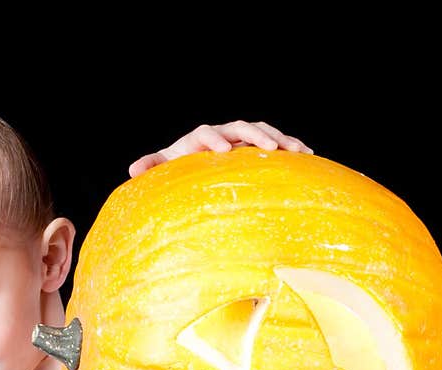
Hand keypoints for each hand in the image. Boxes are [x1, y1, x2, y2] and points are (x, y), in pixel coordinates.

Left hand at [128, 120, 312, 177]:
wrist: (196, 164)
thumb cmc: (179, 170)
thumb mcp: (164, 169)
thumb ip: (151, 167)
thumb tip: (132, 170)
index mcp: (200, 137)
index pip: (207, 132)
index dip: (215, 139)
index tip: (223, 152)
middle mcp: (224, 132)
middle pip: (241, 127)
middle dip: (256, 135)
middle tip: (269, 147)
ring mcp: (242, 137)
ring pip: (263, 130)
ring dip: (281, 138)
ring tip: (297, 150)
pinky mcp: (257, 146)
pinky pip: (277, 142)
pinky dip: (291, 146)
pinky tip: (309, 155)